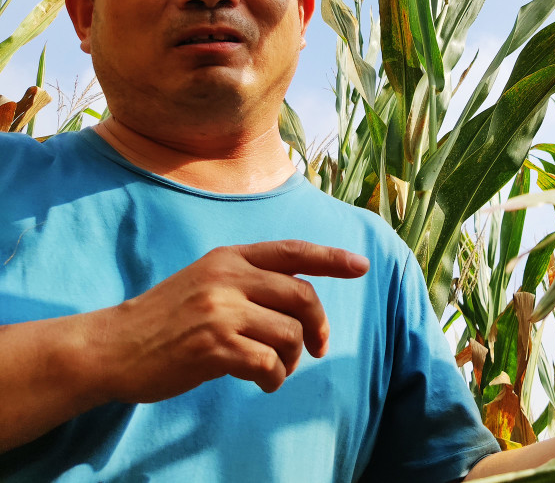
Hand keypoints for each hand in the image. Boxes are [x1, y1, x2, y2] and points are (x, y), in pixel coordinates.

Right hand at [94, 240, 368, 402]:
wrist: (112, 346)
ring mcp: (221, 311)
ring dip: (293, 358)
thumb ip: (250, 280)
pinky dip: (275, 378)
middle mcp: (229, 277)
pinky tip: (262, 382)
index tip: (362, 266)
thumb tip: (304, 300)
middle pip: (303, 296)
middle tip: (318, 348)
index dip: (332, 259)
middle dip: (320, 325)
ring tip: (275, 368)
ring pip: (291, 333)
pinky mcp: (214, 346)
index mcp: (230, 257)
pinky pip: (270, 363)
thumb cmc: (166, 318)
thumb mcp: (207, 281)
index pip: (293, 251)